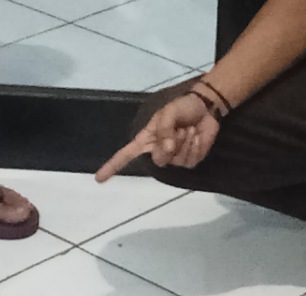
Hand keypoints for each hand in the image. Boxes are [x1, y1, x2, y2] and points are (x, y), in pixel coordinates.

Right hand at [95, 92, 220, 182]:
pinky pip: (190, 160)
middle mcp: (158, 151)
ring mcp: (174, 158)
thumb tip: (167, 150)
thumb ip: (163, 130)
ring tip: (189, 129)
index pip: (125, 155)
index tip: (99, 178)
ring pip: (177, 161)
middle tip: (179, 129)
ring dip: (185, 142)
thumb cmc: (183, 107)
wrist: (206, 108)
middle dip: (170, 145)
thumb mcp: (168, 112)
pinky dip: (195, 147)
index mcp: (146, 140)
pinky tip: (197, 136)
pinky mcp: (190, 160)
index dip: (112, 167)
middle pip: (158, 161)